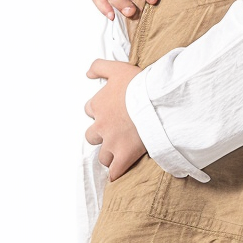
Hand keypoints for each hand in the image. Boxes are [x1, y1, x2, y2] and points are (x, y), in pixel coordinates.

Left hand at [85, 59, 145, 178]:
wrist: (155, 101)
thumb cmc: (139, 85)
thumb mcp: (117, 68)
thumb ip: (99, 67)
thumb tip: (87, 73)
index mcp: (98, 105)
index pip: (90, 111)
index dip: (101, 112)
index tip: (112, 113)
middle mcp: (101, 125)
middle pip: (92, 136)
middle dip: (102, 136)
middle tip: (116, 134)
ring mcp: (112, 142)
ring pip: (103, 155)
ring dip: (109, 155)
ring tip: (121, 154)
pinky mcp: (124, 155)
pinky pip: (115, 171)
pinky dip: (116, 173)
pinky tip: (118, 175)